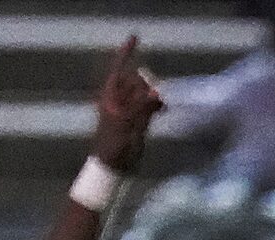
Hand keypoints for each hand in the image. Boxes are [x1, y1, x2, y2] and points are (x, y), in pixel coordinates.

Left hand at [89, 38, 164, 172]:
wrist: (112, 168)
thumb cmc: (114, 146)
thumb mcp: (127, 125)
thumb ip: (142, 107)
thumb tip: (156, 92)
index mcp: (111, 96)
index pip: (118, 68)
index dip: (126, 52)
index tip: (135, 36)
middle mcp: (119, 99)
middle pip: (136, 79)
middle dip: (147, 83)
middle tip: (155, 98)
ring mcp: (128, 109)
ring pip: (144, 92)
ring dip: (154, 95)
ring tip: (162, 106)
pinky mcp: (136, 120)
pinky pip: (148, 105)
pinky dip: (156, 104)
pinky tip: (163, 110)